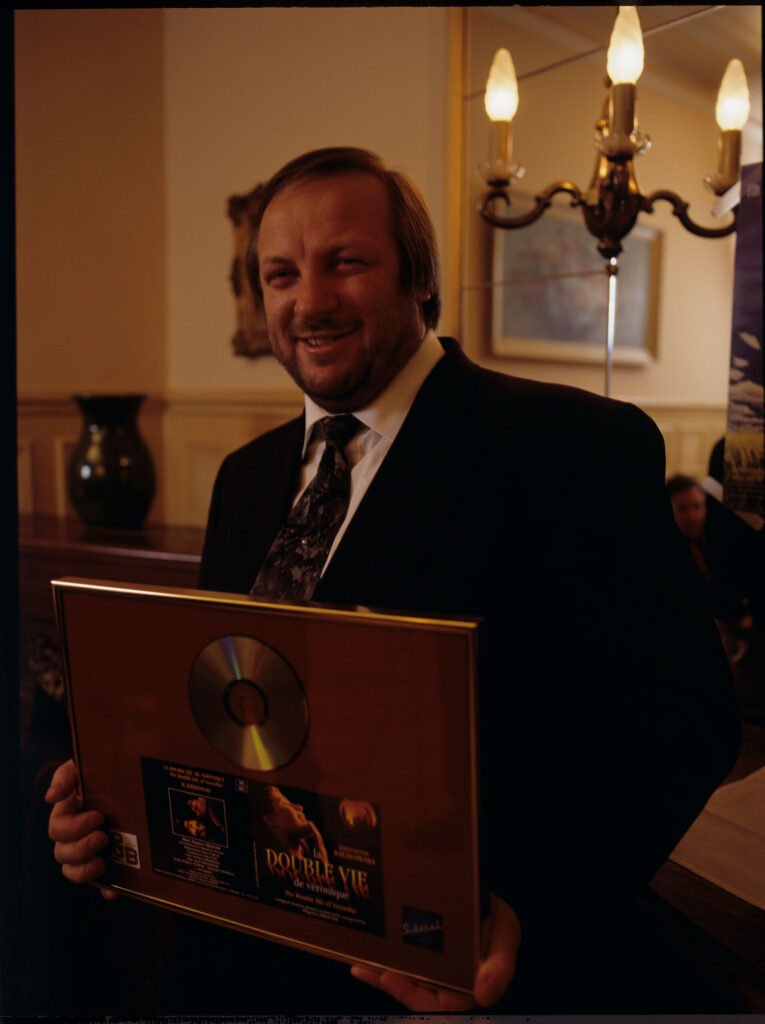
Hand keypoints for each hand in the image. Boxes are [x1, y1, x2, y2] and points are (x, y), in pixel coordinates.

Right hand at [45, 759, 117, 899]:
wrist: (131, 778)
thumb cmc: (102, 772)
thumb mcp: (83, 767)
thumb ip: (65, 776)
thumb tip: (50, 797)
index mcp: (67, 815)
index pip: (58, 830)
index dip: (74, 828)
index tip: (98, 817)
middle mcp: (74, 837)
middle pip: (63, 855)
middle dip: (80, 849)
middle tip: (102, 837)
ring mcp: (90, 852)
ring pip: (74, 872)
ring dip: (84, 872)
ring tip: (102, 863)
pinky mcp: (109, 864)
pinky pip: (102, 884)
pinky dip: (106, 889)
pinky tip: (113, 890)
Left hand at [350, 892, 519, 1010]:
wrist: (482, 896)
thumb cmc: (497, 920)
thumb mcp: (506, 935)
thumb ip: (500, 967)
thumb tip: (485, 997)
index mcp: (469, 987)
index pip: (443, 1004)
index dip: (417, 998)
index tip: (394, 980)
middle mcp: (449, 985)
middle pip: (419, 997)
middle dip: (397, 989)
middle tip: (379, 973)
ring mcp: (432, 972)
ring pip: (406, 984)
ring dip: (383, 979)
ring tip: (363, 968)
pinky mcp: (419, 959)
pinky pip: (400, 969)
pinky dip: (380, 968)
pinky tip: (361, 963)